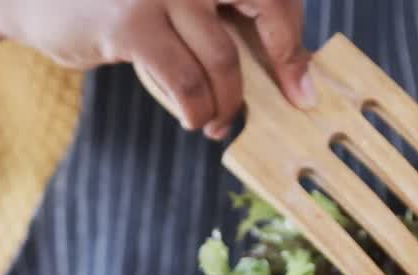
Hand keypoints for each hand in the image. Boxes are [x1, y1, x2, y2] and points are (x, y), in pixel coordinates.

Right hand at [0, 0, 313, 138]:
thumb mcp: (176, 1)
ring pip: (224, 58)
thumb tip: (290, 67)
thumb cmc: (116, 6)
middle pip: (269, 5)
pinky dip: (197, 108)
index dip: (293, 39)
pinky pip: (186, 79)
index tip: (301, 84)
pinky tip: (193, 118)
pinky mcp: (132, 22)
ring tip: (215, 121)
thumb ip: (221, 17)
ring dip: (227, 101)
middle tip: (288, 102)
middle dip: (283, 61)